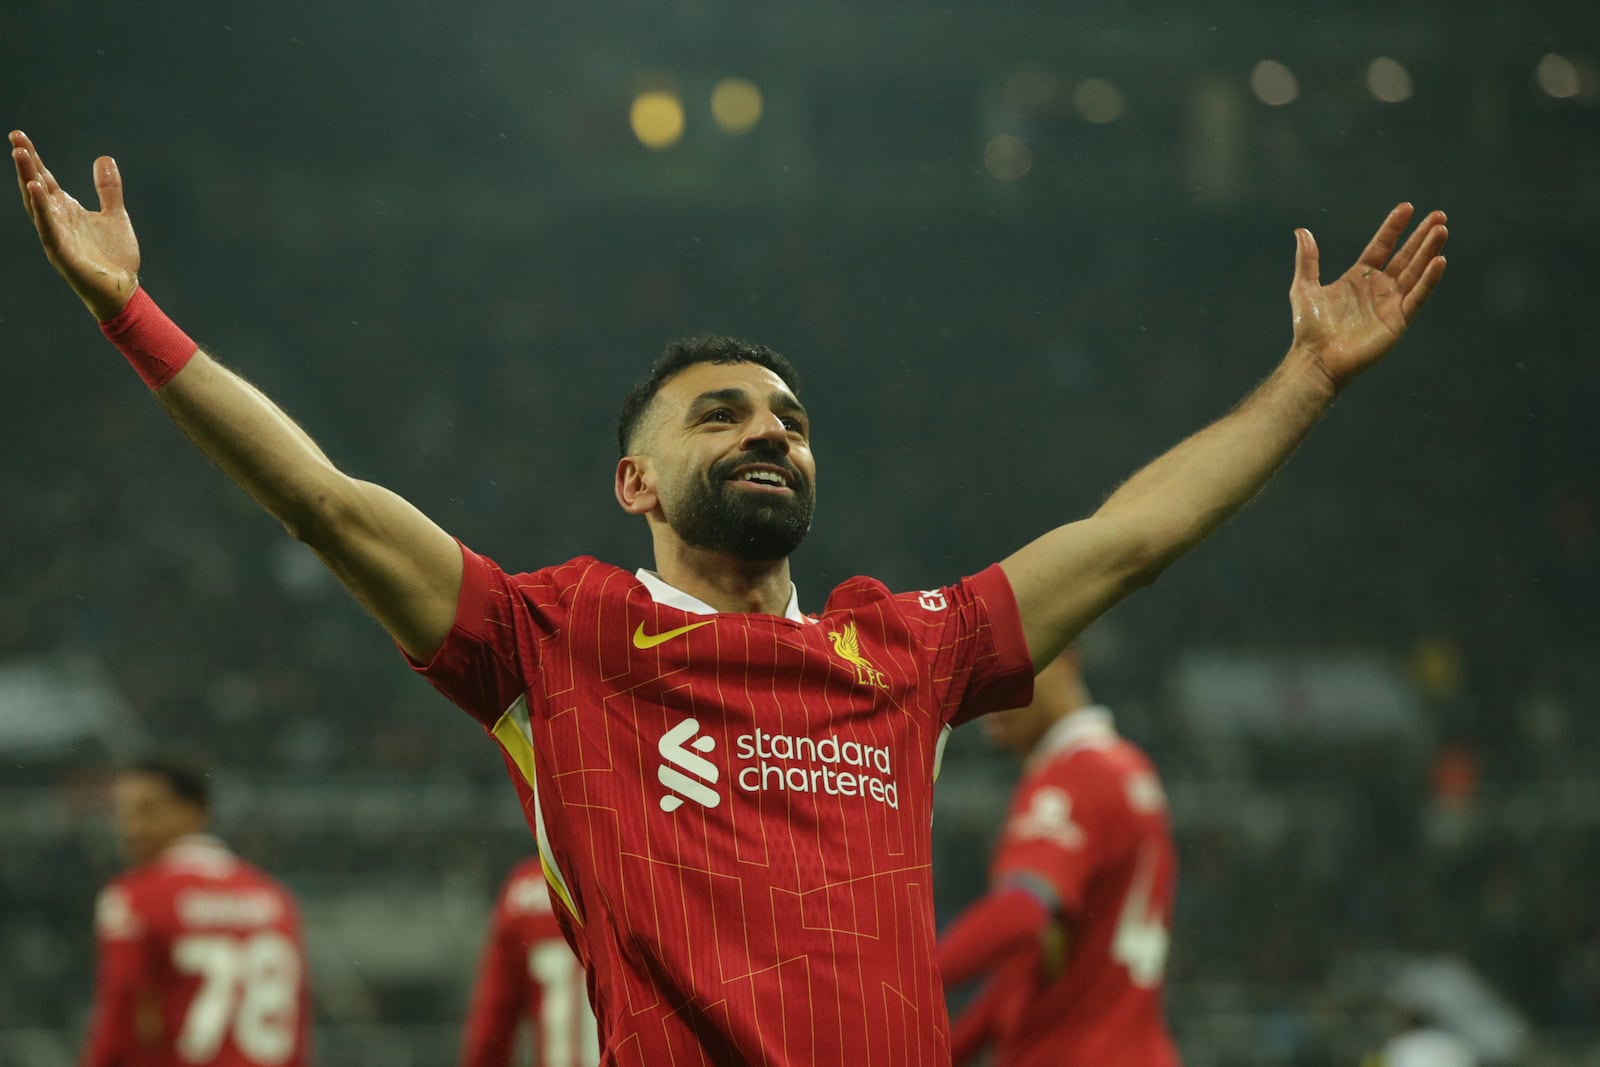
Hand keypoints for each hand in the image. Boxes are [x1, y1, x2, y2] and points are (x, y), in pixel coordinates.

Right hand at [10, 130, 139, 320]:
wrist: (123, 290)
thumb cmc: (114, 256)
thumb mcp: (114, 215)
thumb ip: (108, 189)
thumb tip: (103, 158)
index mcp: (66, 210)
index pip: (45, 179)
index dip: (33, 158)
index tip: (19, 136)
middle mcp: (56, 220)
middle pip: (35, 186)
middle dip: (26, 163)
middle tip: (16, 138)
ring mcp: (56, 236)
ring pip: (36, 204)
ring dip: (28, 179)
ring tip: (21, 155)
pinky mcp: (61, 253)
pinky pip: (48, 228)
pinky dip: (41, 209)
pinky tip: (36, 189)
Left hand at [1289, 202, 1447, 390]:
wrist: (1317, 358)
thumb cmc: (1309, 328)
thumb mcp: (1304, 287)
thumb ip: (1307, 260)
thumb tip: (1302, 231)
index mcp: (1358, 278)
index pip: (1381, 246)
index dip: (1394, 228)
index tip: (1407, 207)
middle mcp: (1378, 288)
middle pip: (1405, 256)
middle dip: (1422, 236)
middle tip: (1439, 215)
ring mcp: (1390, 304)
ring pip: (1416, 272)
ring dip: (1429, 251)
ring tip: (1442, 229)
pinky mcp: (1398, 320)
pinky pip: (1418, 296)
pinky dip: (1429, 280)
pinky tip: (1439, 261)